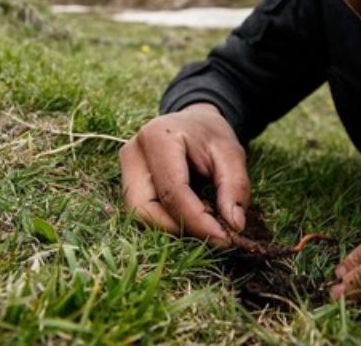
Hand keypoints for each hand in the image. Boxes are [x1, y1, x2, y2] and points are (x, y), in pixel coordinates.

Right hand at [119, 103, 250, 245]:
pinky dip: (167, 222)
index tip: (224, 238)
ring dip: (172, 228)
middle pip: (145, 209)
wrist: (193, 122)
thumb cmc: (211, 136)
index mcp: (158, 137)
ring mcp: (125, 169)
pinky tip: (190, 215)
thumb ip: (235, 187)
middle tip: (213, 232)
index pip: (172, 191)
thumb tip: (234, 225)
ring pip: (139, 216)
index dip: (197, 220)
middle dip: (179, 229)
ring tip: (204, 220)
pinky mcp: (126, 182)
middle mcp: (132, 153)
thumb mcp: (232, 154)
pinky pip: (142, 213)